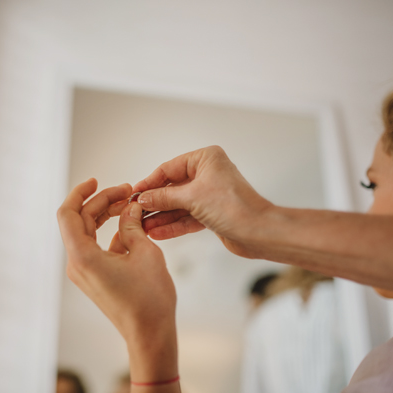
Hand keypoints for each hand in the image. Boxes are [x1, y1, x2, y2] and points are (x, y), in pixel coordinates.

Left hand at [57, 179, 178, 379]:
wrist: (150, 334)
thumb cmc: (149, 298)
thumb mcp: (145, 252)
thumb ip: (133, 224)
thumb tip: (130, 207)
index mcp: (83, 256)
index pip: (68, 214)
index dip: (80, 192)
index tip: (97, 181)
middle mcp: (77, 264)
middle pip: (80, 221)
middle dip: (101, 202)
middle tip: (127, 191)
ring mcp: (85, 272)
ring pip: (88, 233)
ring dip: (106, 216)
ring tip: (130, 204)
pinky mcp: (95, 278)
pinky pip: (97, 247)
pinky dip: (112, 234)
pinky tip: (133, 227)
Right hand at [130, 146, 273, 258]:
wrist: (258, 232)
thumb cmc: (234, 207)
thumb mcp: (192, 198)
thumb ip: (164, 197)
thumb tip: (143, 198)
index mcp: (206, 159)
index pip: (169, 168)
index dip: (150, 182)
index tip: (133, 194)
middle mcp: (208, 173)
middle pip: (172, 188)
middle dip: (154, 203)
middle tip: (135, 213)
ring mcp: (209, 194)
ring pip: (178, 205)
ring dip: (161, 216)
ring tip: (143, 227)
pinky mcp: (211, 213)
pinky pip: (186, 217)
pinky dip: (173, 225)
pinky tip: (157, 233)